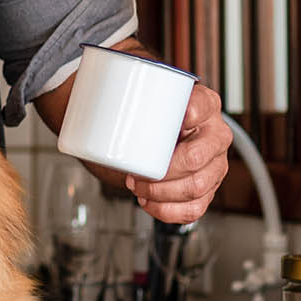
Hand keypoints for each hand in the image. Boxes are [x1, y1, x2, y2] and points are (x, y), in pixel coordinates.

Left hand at [108, 79, 231, 223]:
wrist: (136, 136)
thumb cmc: (138, 115)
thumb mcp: (133, 99)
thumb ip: (120, 90)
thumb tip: (85, 92)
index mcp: (205, 105)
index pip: (202, 107)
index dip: (188, 115)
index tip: (170, 122)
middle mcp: (215, 135)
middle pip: (196, 158)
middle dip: (161, 172)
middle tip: (133, 174)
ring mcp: (214, 164)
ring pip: (197, 187)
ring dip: (162, 193)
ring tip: (138, 188)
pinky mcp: (206, 189)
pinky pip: (195, 208)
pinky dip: (169, 211)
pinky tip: (149, 204)